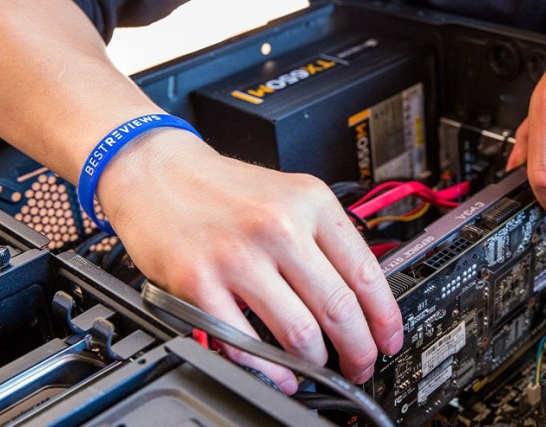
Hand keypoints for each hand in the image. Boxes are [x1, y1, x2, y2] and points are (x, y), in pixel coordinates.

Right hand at [96, 129, 403, 392]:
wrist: (157, 171)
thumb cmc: (223, 189)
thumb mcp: (290, 194)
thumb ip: (325, 238)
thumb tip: (361, 295)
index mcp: (311, 202)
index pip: (366, 272)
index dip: (385, 318)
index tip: (388, 340)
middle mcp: (279, 226)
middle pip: (340, 308)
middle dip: (359, 350)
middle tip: (361, 365)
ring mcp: (238, 256)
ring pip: (300, 331)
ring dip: (316, 362)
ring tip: (317, 368)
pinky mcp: (199, 282)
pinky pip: (244, 341)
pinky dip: (269, 368)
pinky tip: (279, 374)